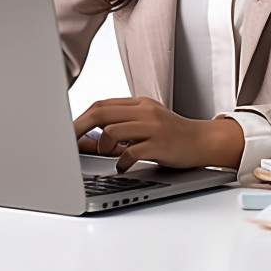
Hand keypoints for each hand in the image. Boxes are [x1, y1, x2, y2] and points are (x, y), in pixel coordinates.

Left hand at [73, 96, 244, 172]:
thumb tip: (84, 142)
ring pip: (112, 130)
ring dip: (102, 146)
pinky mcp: (160, 144)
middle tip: (68, 143)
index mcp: (138, 104)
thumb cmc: (171, 136)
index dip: (80, 118)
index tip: (67, 131)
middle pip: (101, 112)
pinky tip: (123, 166)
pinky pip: (131, 151)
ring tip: (108, 155)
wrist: (203, 141)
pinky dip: (121, 161)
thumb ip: (116, 132)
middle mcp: (144, 111)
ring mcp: (152, 126)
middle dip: (79, 128)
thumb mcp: (143, 128)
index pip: (101, 104)